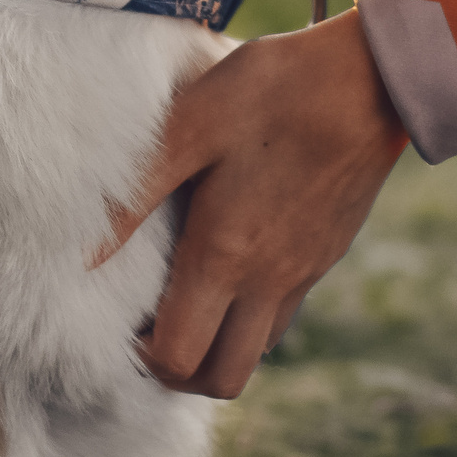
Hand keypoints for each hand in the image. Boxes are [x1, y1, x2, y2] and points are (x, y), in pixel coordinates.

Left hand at [101, 9, 408, 398]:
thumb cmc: (273, 91)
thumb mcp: (190, 125)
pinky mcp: (326, 255)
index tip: (122, 321)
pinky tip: (231, 261)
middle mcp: (269, 281)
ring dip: (218, 343)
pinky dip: (250, 314)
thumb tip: (81, 257)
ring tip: (186, 294)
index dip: (141, 357)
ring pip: (257, 350)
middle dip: (179, 371)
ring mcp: (305, 273)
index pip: (179, 359)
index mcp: (226, 256)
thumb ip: (133, 197)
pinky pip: (282, 312)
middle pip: (223, 379)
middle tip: (151, 324)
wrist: (374, 77)